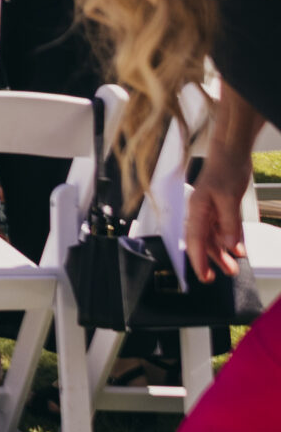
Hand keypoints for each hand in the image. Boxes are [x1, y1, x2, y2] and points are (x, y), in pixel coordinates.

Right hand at [189, 160, 250, 281]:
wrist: (231, 154)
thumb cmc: (225, 170)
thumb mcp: (230, 198)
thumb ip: (230, 223)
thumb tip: (231, 245)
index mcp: (197, 209)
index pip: (195, 239)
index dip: (198, 259)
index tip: (203, 275)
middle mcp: (200, 212)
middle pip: (202, 242)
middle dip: (210, 260)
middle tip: (217, 277)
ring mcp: (209, 211)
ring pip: (211, 238)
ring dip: (220, 253)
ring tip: (231, 268)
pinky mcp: (219, 209)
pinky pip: (221, 230)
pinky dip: (227, 241)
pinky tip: (236, 249)